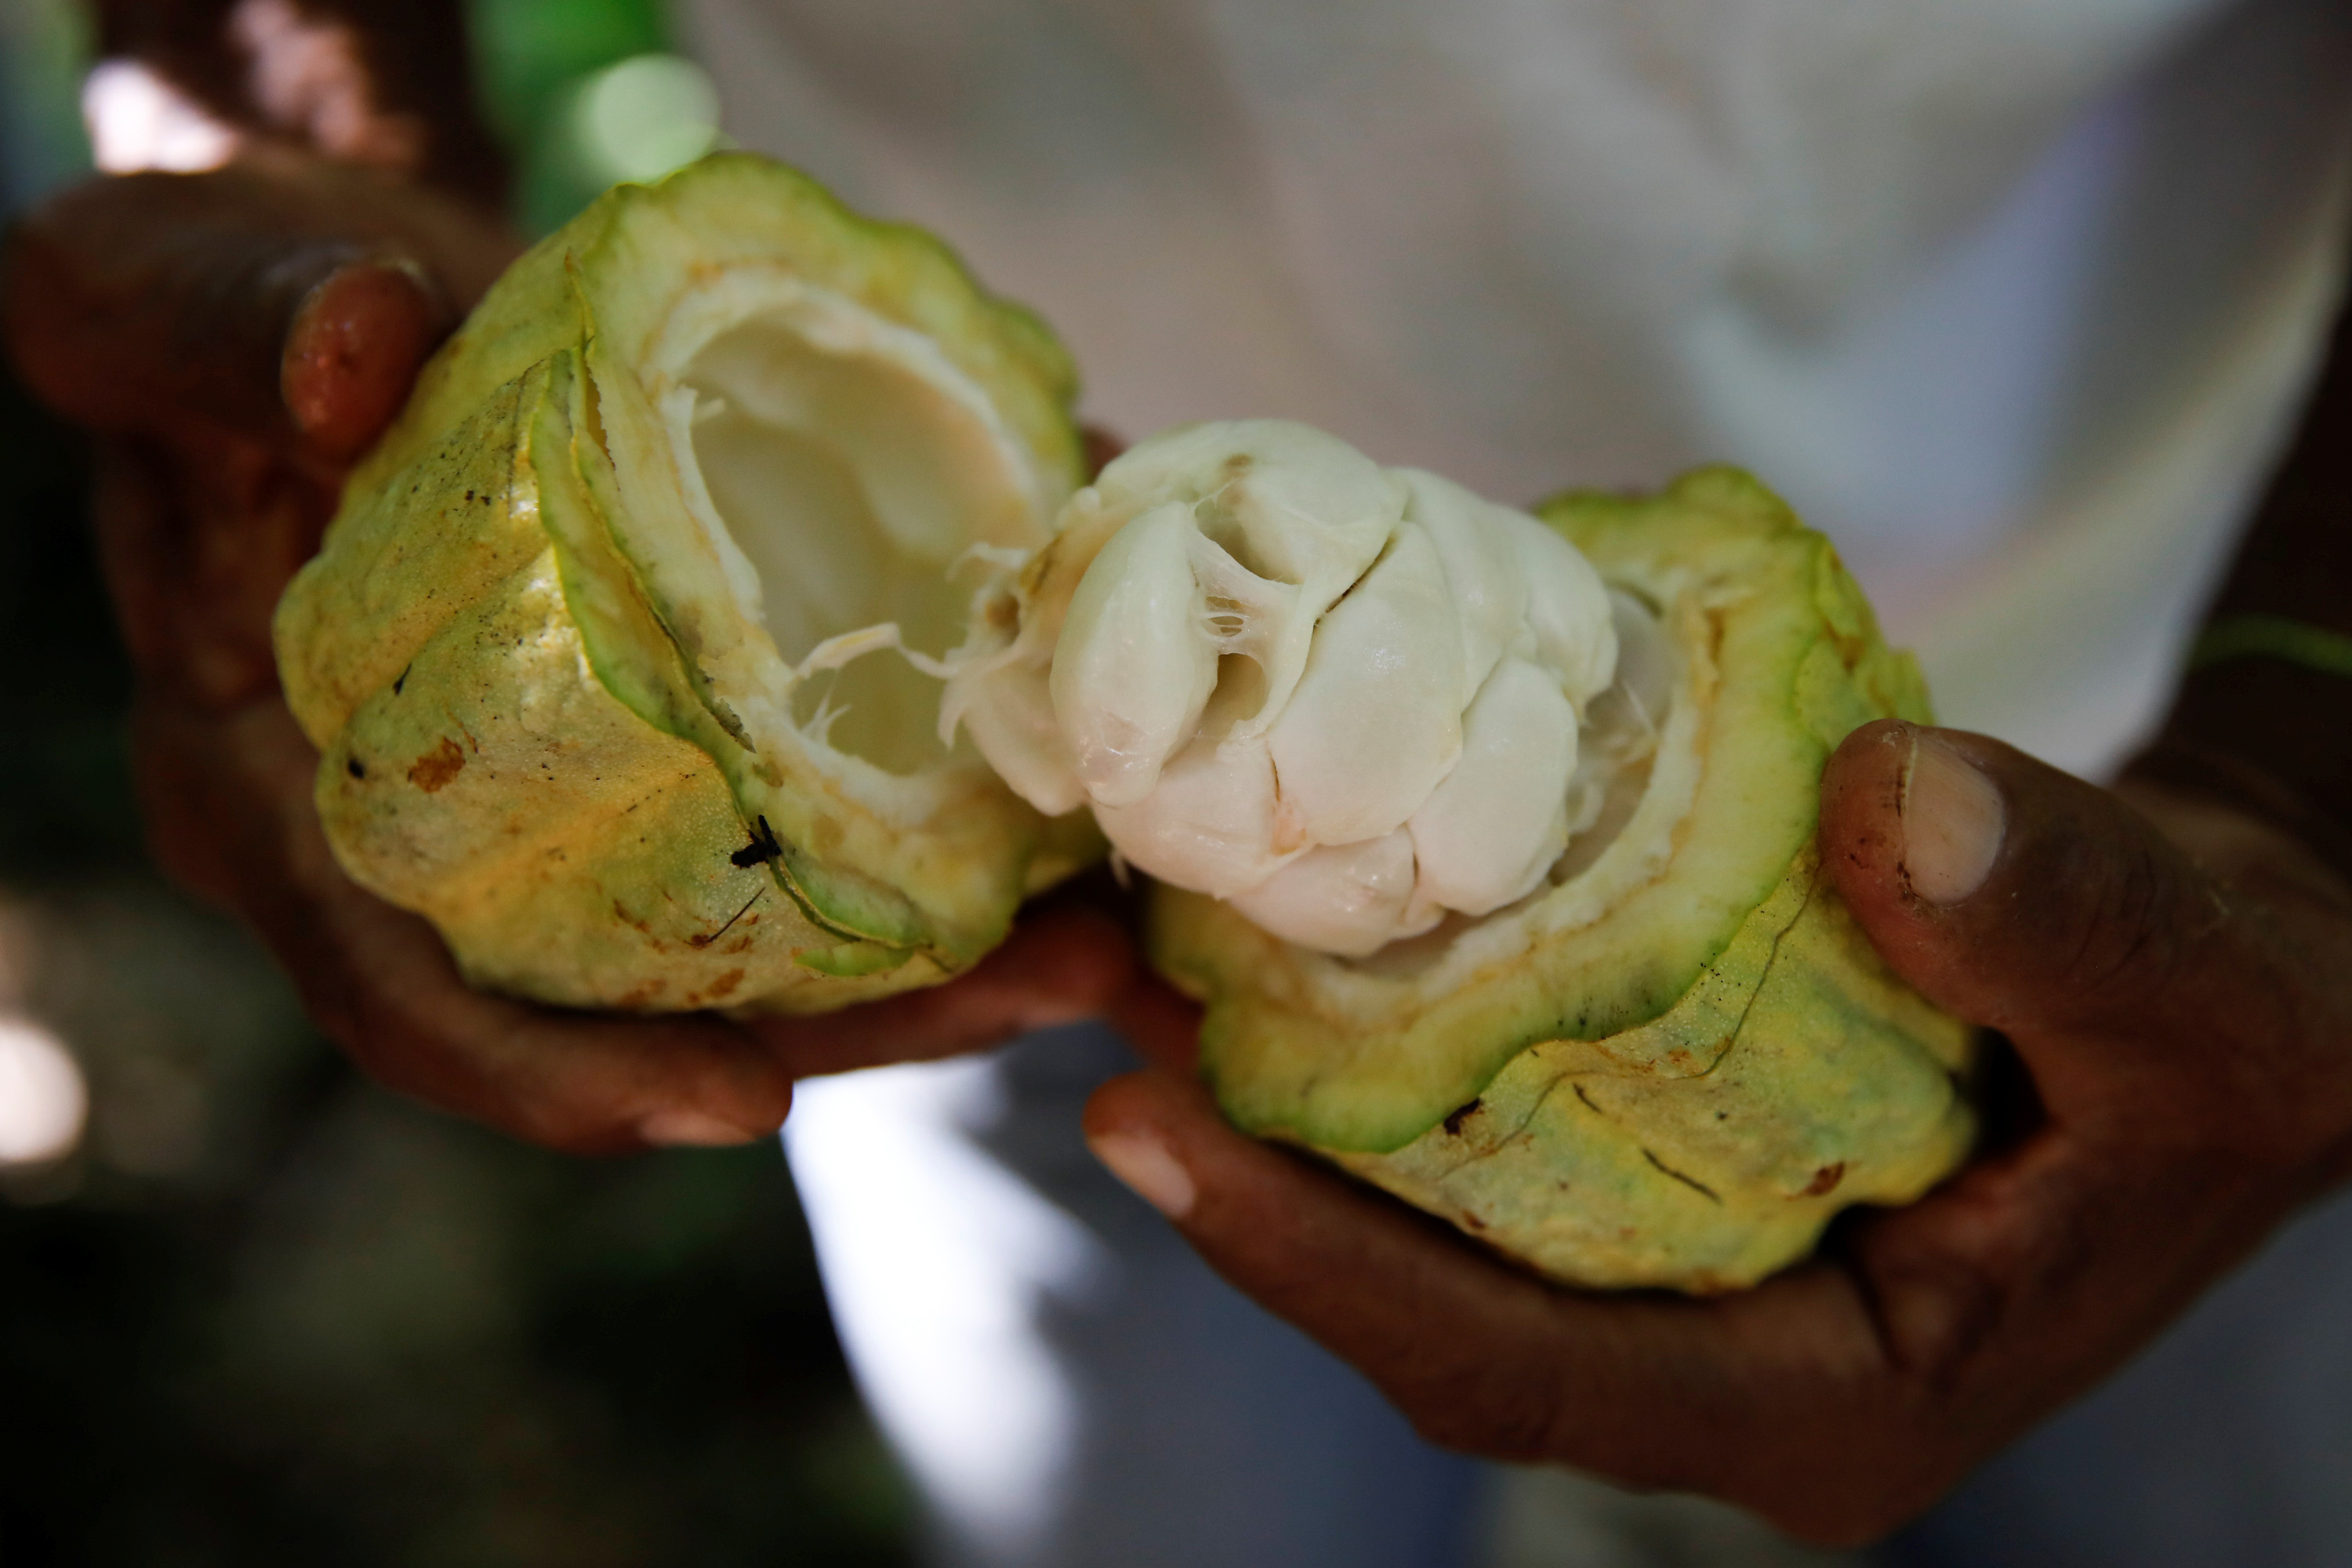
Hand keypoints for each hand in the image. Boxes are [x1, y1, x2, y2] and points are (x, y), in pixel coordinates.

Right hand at [4, 162, 1134, 1153]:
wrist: (334, 292)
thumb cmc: (214, 305)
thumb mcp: (167, 292)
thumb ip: (233, 325)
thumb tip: (353, 352)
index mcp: (280, 796)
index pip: (408, 994)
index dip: (562, 1076)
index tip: (745, 1111)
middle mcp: (437, 838)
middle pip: (646, 999)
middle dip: (856, 1028)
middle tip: (1050, 990)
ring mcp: (564, 800)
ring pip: (756, 928)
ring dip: (937, 945)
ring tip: (1105, 925)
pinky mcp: (663, 733)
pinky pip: (797, 808)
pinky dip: (930, 805)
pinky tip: (1062, 782)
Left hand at [1085, 719, 2351, 1541]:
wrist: (2237, 970)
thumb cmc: (2246, 1026)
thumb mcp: (2219, 995)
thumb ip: (2080, 922)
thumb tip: (1896, 813)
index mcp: (1828, 1401)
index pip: (1527, 1379)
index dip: (1329, 1277)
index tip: (1155, 1138)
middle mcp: (1720, 1356)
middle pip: (1426, 1299)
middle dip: (1248, 1176)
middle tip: (1093, 1013)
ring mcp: (1677, 1264)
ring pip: (1425, 1210)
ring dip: (1272, 1097)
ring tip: (1127, 958)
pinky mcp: (1656, 1162)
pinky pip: (1473, 1124)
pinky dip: (1369, 1036)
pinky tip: (1272, 926)